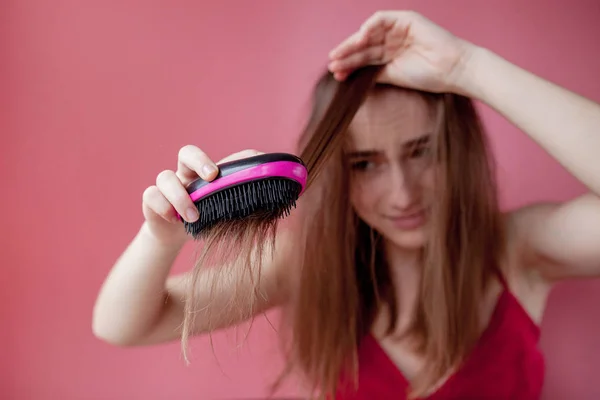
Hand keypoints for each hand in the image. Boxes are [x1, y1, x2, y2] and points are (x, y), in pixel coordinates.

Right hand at [141, 146, 263, 244]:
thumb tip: (282, 182)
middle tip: (211, 178)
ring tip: (194, 216)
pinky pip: (150, 196)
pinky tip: (173, 219)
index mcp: (202, 172)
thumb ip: (246, 193)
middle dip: (199, 161)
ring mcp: (164, 187)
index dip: (213, 158)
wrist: (176, 235)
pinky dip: (162, 206)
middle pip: (185, 152)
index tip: (219, 173)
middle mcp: (184, 174)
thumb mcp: (226, 206)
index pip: (212, 153)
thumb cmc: (206, 215)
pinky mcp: (150, 202)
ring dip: (180, 196)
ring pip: (164, 177)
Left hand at [328, 11, 476, 93]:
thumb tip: (352, 78)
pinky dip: (369, 26)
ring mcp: (398, 29)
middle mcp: (392, 41)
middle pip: (364, 46)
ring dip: (353, 43)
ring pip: (369, 34)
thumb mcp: (394, 76)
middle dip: (347, 55)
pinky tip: (360, 38)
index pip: (364, 58)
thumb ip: (375, 74)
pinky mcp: (406, 19)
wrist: (452, 70)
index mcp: (390, 56)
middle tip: (332, 64)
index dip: (349, 65)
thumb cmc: (428, 77)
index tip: (336, 75)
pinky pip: (382, 19)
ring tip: (339, 55)